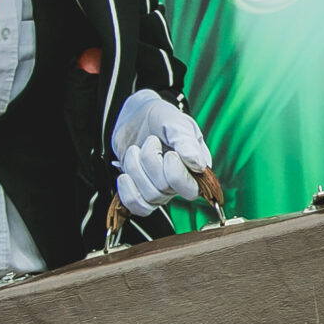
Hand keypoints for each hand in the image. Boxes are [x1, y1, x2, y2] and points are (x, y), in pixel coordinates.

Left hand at [111, 90, 212, 217]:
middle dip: (151, 161)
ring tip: (136, 150)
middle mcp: (180, 183)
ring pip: (148, 197)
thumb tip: (199, 165)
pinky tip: (124, 176)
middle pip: (164, 190)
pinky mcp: (142, 192)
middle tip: (151, 141)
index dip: (176, 174)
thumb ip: (186, 141)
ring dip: (135, 169)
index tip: (170, 153)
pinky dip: (127, 192)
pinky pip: (137, 207)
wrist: (138, 116)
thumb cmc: (162, 118)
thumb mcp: (176, 123)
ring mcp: (161, 189)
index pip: (191, 190)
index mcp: (196, 168)